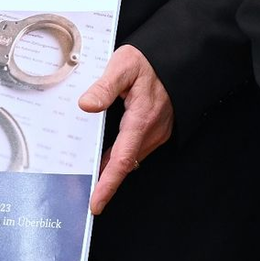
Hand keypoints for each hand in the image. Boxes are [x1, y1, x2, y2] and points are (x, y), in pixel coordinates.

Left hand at [78, 44, 174, 213]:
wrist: (181, 56)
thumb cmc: (151, 60)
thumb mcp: (124, 65)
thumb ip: (105, 86)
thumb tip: (86, 105)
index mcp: (142, 118)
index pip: (122, 159)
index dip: (108, 184)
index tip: (95, 204)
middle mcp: (153, 130)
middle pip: (124, 162)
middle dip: (103, 176)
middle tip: (78, 183)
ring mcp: (158, 131)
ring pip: (130, 157)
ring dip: (112, 163)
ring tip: (89, 164)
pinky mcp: (159, 130)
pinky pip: (137, 149)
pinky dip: (122, 153)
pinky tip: (108, 148)